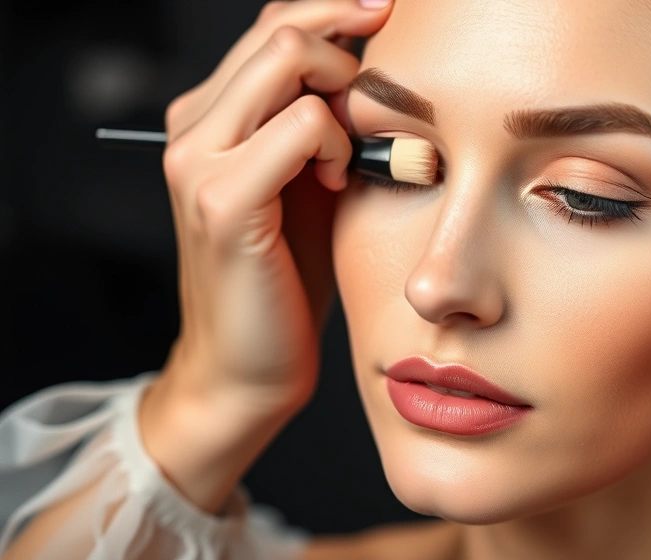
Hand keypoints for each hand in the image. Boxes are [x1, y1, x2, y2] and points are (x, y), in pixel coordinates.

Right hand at [139, 0, 392, 511]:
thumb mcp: (308, 182)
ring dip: (346, 92)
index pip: (274, 26)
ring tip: (356, 150)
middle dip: (351, 39)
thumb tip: (376, 68)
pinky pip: (301, 126)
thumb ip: (324, 124)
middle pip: (282, 27)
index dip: (335, 12)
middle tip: (389, 84)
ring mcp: (198, 160)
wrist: (248, 366)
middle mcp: (193, 126)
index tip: (390, 16)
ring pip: (289, 59)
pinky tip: (338, 179)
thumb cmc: (289, 277)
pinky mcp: (223, 200)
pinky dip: (336, 142)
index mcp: (211, 116)